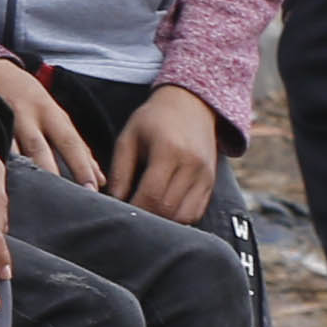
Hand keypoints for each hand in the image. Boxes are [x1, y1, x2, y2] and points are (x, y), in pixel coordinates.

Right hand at [0, 54, 101, 193]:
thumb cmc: (31, 100)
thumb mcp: (56, 117)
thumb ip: (77, 148)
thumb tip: (100, 179)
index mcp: (51, 114)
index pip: (70, 142)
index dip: (82, 165)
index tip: (93, 189)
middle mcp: (29, 116)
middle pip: (41, 149)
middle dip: (52, 175)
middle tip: (62, 199)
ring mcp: (3, 121)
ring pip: (14, 151)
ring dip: (22, 174)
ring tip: (30, 199)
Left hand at [114, 82, 227, 225]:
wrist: (191, 105)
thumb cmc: (153, 120)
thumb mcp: (129, 137)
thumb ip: (120, 170)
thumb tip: (114, 201)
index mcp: (169, 151)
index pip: (152, 195)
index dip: (134, 209)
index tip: (120, 211)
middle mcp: (192, 165)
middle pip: (168, 209)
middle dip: (146, 218)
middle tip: (130, 215)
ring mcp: (205, 176)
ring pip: (184, 216)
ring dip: (163, 221)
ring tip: (146, 212)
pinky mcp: (212, 183)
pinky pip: (196, 212)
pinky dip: (179, 218)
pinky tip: (163, 209)